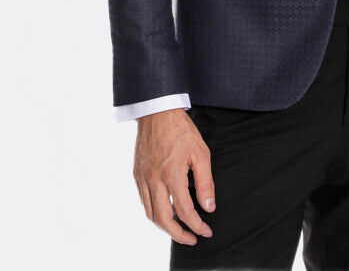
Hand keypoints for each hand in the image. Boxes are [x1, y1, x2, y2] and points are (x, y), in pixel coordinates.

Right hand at [133, 107, 215, 244]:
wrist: (157, 111)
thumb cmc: (181, 129)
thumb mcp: (201, 152)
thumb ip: (205, 182)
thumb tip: (209, 207)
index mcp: (171, 174)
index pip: (184, 211)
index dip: (196, 225)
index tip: (206, 231)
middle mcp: (154, 179)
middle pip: (163, 220)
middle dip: (179, 235)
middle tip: (192, 238)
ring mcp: (143, 177)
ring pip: (150, 214)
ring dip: (165, 227)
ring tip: (179, 230)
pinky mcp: (137, 174)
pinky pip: (143, 201)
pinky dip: (154, 212)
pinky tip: (165, 211)